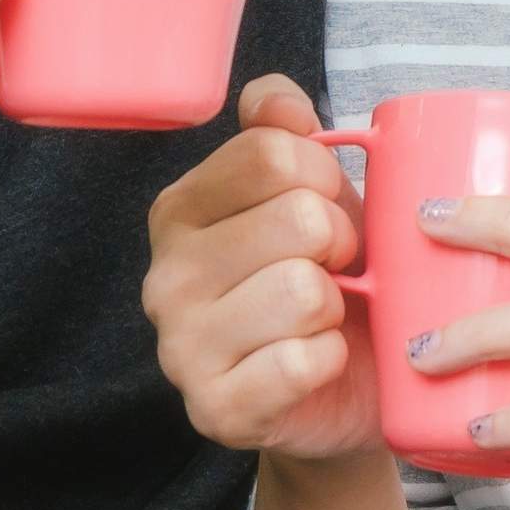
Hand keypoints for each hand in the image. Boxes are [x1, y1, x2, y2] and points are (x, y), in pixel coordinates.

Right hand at [144, 74, 382, 462]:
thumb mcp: (317, 197)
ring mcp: (181, 348)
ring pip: (302, 291)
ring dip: (336, 307)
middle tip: (336, 272)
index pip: (272, 153)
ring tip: (323, 319)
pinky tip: (318, 364)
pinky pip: (302, 362)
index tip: (332, 210)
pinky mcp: (215, 411)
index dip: (328, 177)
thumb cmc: (331, 282)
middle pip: (296, 218)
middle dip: (343, 243)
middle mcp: (165, 276)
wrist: (344, 393)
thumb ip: (287, 136)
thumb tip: (275, 99)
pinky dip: (331, 360)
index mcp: (182, 209)